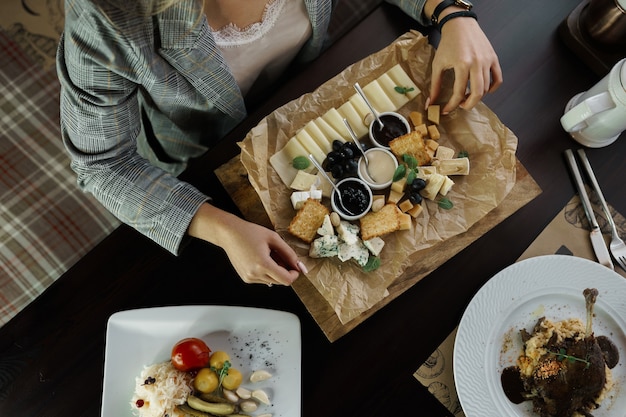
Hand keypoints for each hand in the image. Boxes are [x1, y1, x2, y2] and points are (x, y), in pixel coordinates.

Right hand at [188, 203, 302, 285]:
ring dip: (276, 271)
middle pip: (280, 281)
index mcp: (262, 264)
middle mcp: (254, 274)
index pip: (286, 279)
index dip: (294, 274)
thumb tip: (299, 266)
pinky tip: (261, 259)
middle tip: (280, 255)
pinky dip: (267, 272)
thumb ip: (289, 253)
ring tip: (269, 255)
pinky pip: (263, 279)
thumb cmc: (249, 232)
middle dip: (285, 270)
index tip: (295, 266)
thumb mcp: (274, 238)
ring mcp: (249, 278)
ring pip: (272, 281)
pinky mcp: (246, 278)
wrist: (229, 233)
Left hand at [429, 17, 501, 113]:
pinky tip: (483, 91)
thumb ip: (435, 85)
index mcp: (462, 64)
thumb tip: (430, 103)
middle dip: (468, 105)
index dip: (452, 105)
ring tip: (467, 97)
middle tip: (461, 106)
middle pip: (477, 94)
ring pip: (486, 88)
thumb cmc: (448, 44)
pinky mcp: (493, 58)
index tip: (446, 110)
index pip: (459, 92)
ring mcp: (487, 61)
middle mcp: (477, 63)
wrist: (460, 25)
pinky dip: (492, 88)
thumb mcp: (438, 64)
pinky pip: (497, 79)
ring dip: (477, 97)